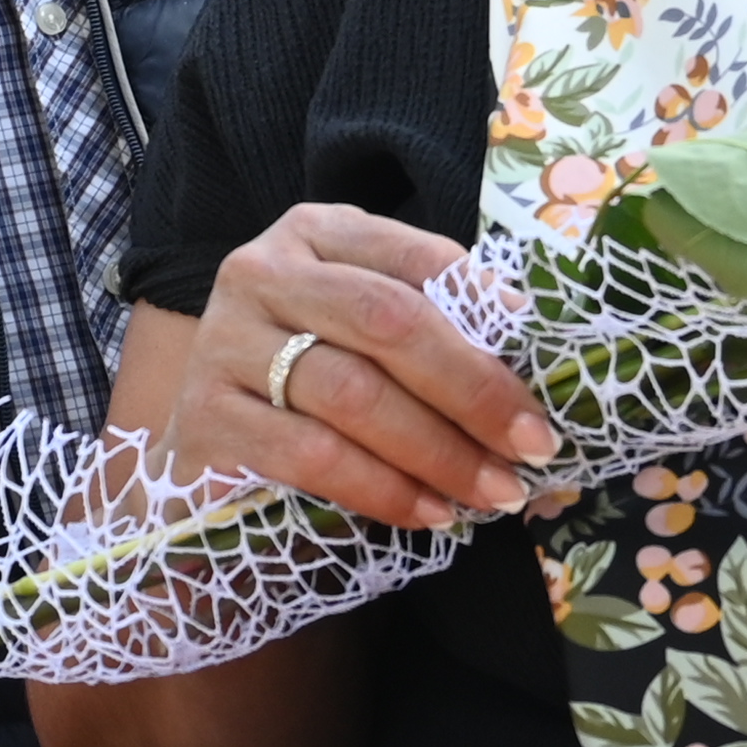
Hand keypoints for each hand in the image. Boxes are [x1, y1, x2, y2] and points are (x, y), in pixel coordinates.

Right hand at [183, 205, 556, 534]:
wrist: (208, 452)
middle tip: (532, 445)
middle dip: (472, 389)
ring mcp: (224, 341)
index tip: (542, 370)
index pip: (416, 259)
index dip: (487, 314)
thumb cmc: (308, 383)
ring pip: (352, 392)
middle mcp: (262, 271)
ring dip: (438, 450)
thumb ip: (434, 327)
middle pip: (387, 321)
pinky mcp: (204, 418)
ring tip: (493, 491)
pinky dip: (382, 489)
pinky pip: (311, 455)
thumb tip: (536, 360)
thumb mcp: (365, 334)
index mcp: (315, 233)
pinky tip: (428, 512)